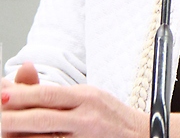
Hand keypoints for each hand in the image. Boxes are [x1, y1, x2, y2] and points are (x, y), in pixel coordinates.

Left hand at [1, 69, 148, 137]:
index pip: (49, 95)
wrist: (141, 137)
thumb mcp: (88, 95)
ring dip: (21, 135)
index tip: (3, 92)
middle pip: (43, 118)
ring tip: (4, 128)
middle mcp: (86, 117)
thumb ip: (56, 92)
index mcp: (86, 97)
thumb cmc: (111, 116)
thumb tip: (24, 71)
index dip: (23, 94)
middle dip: (13, 117)